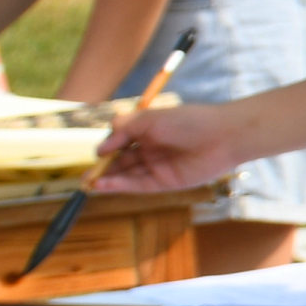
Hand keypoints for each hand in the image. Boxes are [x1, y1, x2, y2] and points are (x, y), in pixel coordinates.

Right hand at [96, 104, 256, 198]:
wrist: (221, 137)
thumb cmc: (187, 122)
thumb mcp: (149, 119)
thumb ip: (124, 129)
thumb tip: (102, 146)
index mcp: (148, 130)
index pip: (120, 141)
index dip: (107, 148)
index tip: (97, 154)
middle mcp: (151, 149)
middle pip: (121, 161)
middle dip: (103, 169)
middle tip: (84, 176)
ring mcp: (157, 166)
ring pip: (127, 175)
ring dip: (108, 180)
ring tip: (89, 183)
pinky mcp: (165, 182)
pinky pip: (138, 185)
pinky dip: (120, 186)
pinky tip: (104, 186)